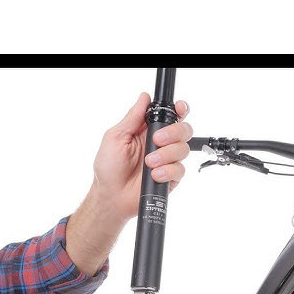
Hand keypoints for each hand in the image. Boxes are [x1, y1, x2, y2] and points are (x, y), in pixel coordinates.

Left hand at [91, 92, 191, 220]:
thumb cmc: (109, 168)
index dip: (179, 109)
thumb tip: (144, 97)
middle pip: (184, 129)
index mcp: (147, 130)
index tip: (179, 109)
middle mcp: (161, 144)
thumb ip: (132, 117)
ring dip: (166, 154)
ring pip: (183, 149)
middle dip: (174, 132)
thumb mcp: (116, 137)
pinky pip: (180, 169)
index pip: (170, 115)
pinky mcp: (171, 177)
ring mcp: (167, 161)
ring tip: (149, 162)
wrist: (111, 196)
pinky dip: (167, 171)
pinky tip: (154, 174)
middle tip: (157, 140)